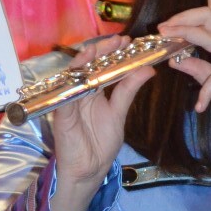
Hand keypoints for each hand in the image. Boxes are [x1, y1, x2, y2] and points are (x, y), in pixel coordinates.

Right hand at [50, 39, 153, 210]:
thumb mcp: (119, 114)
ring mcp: (70, 101)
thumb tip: (148, 69)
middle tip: (118, 40)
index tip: (127, 41)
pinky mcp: (62, 113)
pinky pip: (65, 94)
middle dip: (101, 51)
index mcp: (95, 92)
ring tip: (97, 49)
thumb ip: (128, 91)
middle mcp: (81, 92)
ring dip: (85, 61)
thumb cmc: (101, 144)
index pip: (103, 67)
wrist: (89, 170)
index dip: (113, 53)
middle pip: (89, 67)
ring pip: (75, 76)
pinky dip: (72, 82)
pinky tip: (81, 71)